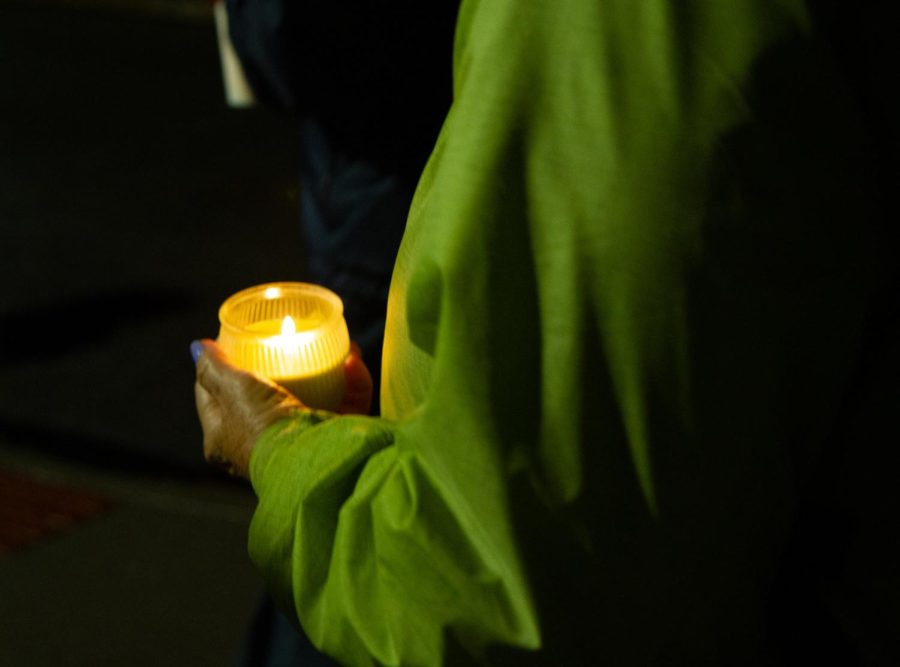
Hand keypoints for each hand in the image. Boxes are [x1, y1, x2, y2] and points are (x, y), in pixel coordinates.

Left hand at [192, 340, 373, 477]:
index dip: (218, 368)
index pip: (214, 398)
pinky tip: (351, 360)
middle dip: (277, 364)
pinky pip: (344, 403)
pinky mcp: (333, 440)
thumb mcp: (231, 388)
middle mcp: (260, 445)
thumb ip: (214, 367)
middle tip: (281, 339)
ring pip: (310, 397)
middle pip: (263, 397)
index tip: (230, 343)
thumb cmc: (262, 426)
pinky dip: (350, 381)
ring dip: (322, 368)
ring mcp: (297, 443)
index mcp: (224, 441)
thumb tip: (197, 348)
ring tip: (327, 341)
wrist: (310, 459)